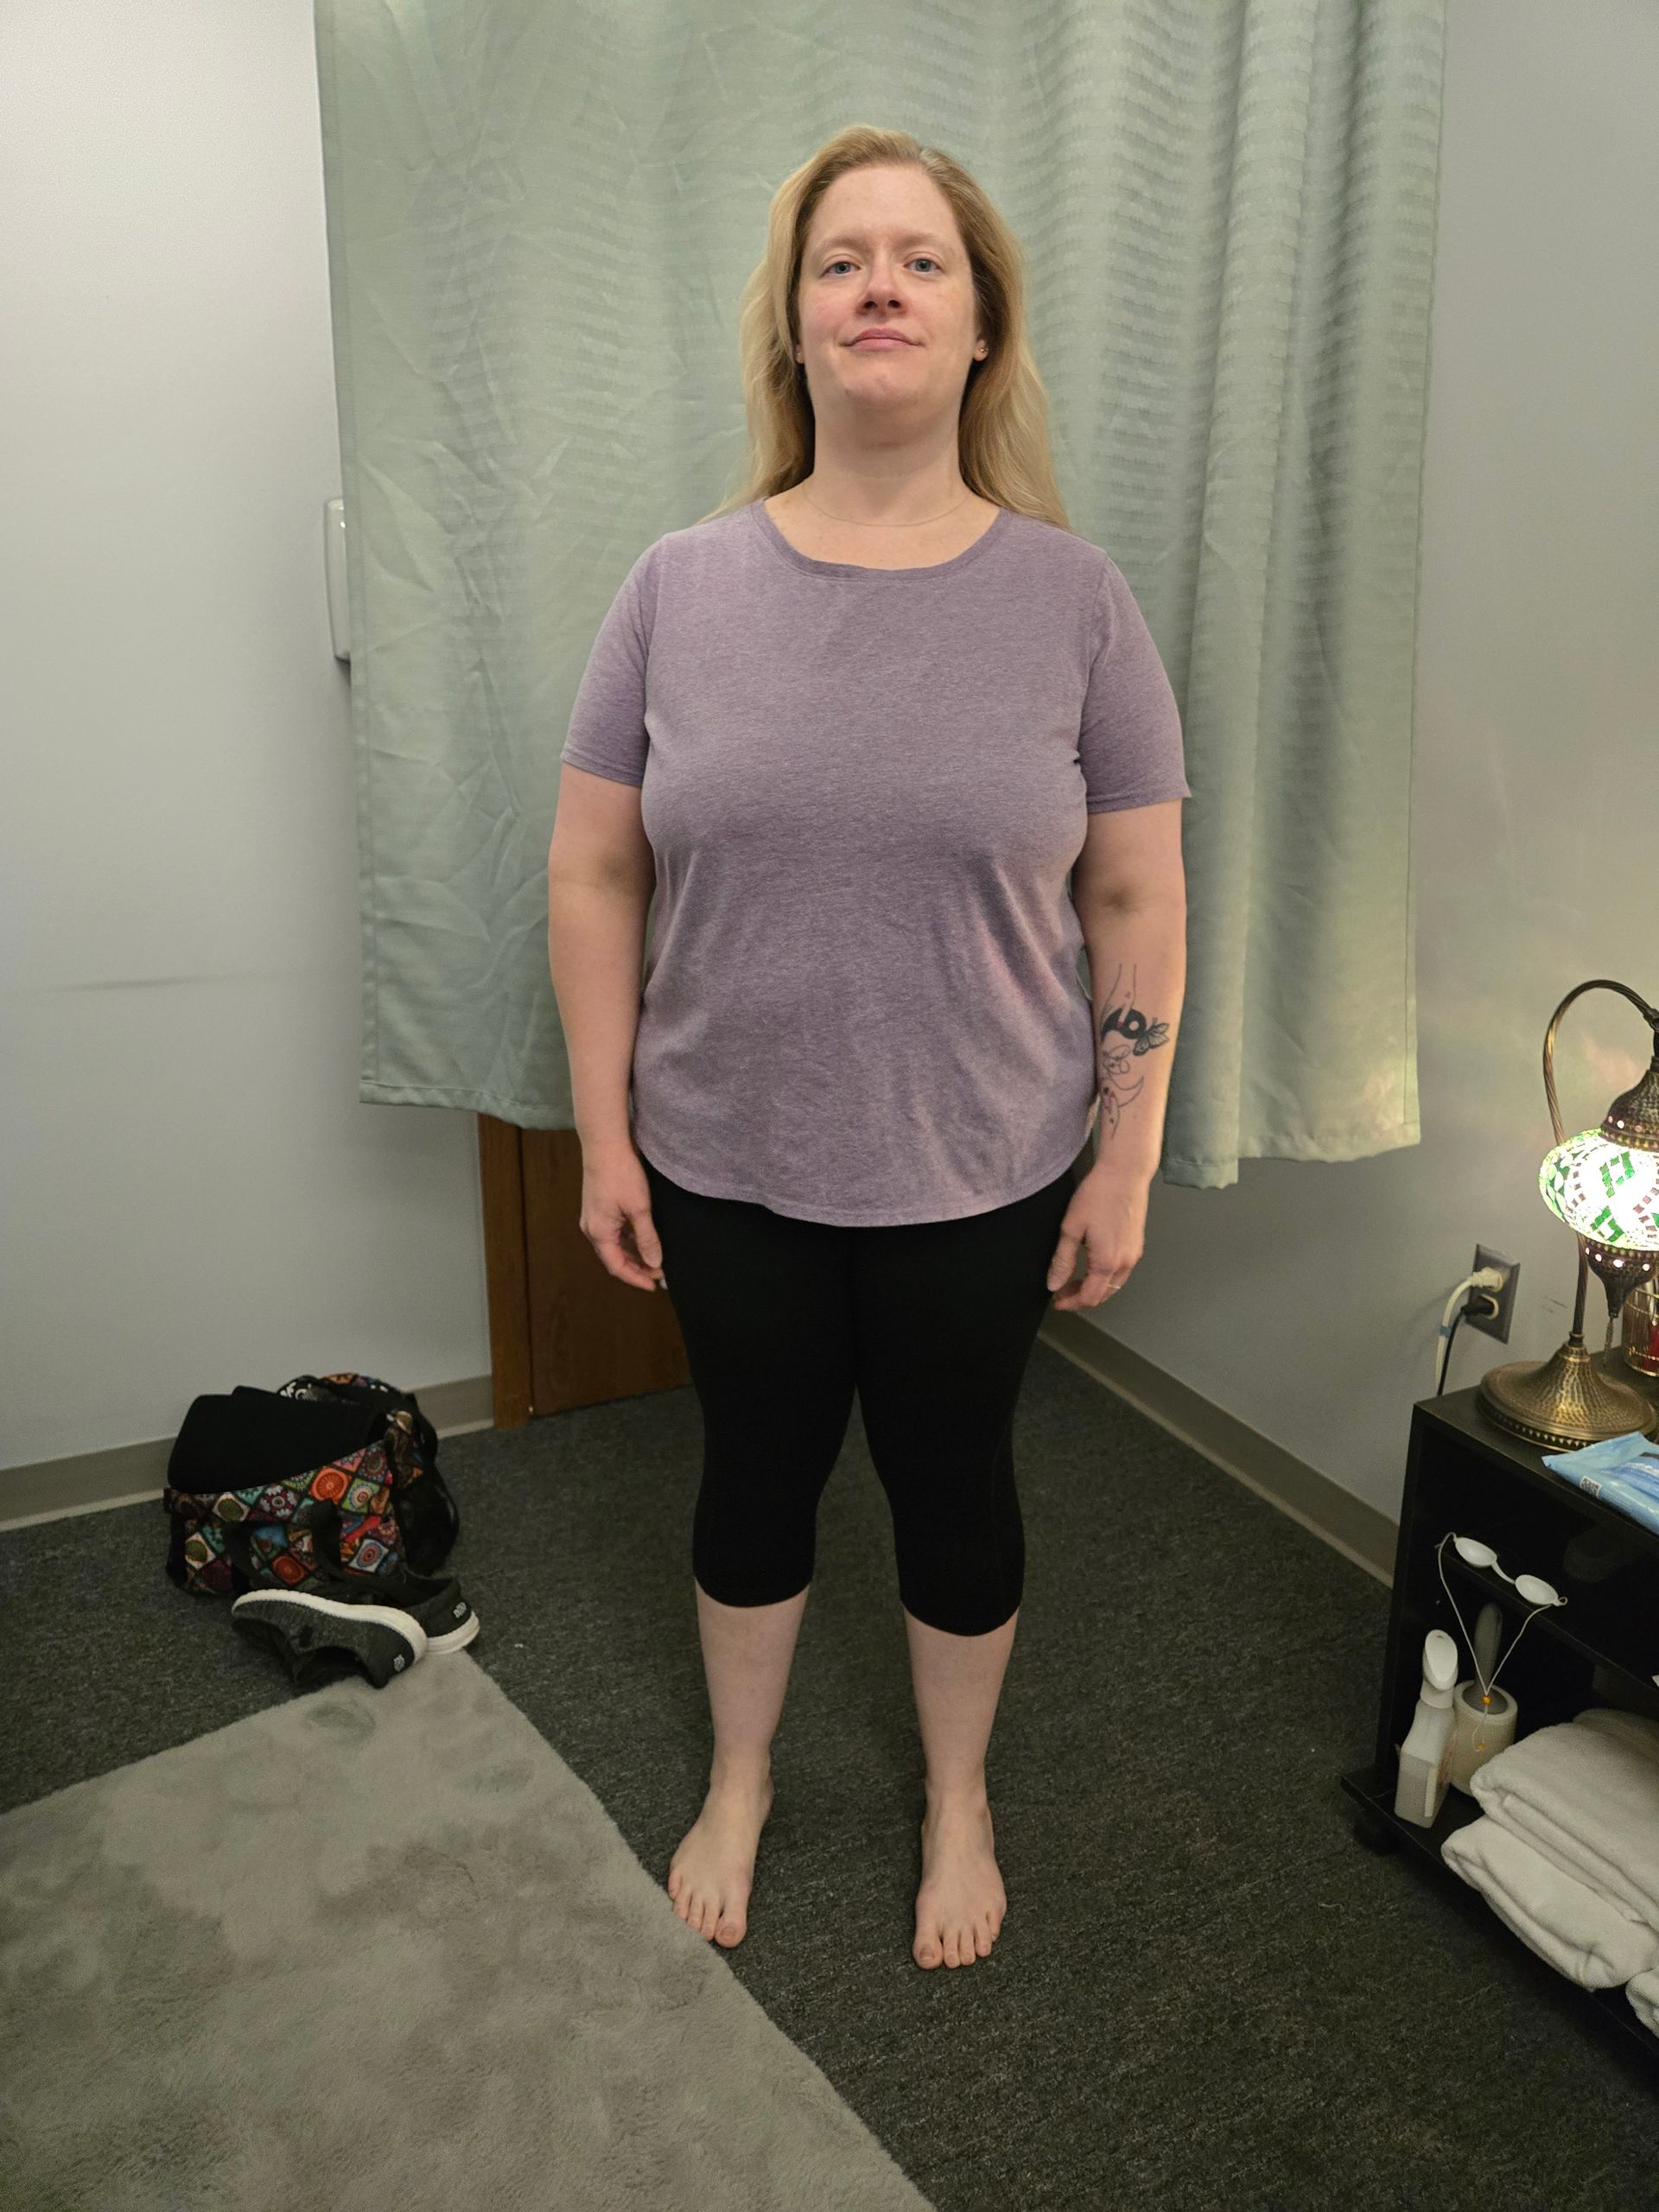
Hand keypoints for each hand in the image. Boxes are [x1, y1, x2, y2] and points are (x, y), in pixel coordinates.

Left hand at [1045, 1165, 1149, 1309]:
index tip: (1057, 1301)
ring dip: (1094, 1288)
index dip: (1071, 1303)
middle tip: (1062, 1291)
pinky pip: (1121, 1272)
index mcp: (1107, 1262)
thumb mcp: (1071, 1228)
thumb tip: (1054, 1284)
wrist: (1125, 1173)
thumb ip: (1062, 1260)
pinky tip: (1092, 1266)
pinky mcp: (1137, 1245)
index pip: (1089, 1297)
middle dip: (1082, 1298)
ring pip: (1114, 1285)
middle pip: (1104, 1295)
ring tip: (1074, 1281)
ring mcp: (1134, 1255)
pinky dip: (1106, 1277)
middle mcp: (1125, 1263)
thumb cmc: (1098, 1195)